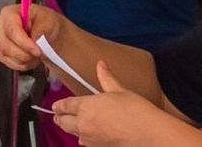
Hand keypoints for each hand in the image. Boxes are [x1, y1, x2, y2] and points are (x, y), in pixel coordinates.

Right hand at [0, 3, 68, 72]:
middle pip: (6, 45)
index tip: (37, 51)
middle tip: (40, 53)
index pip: (11, 30)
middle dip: (25, 53)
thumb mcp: (48, 20)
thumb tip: (33, 41)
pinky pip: (10, 64)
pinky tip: (31, 58)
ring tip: (37, 54)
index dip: (24, 43)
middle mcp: (0, 27)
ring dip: (26, 59)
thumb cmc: (46, 23)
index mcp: (9, 13)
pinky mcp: (2, 54)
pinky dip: (23, 64)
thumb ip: (40, 28)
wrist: (47, 33)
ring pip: (8, 56)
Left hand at [52, 62, 196, 146]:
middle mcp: (83, 123)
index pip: (65, 105)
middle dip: (59, 117)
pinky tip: (84, 136)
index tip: (54, 106)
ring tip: (68, 124)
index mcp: (86, 106)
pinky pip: (82, 142)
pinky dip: (81, 138)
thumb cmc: (135, 110)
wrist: (147, 134)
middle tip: (57, 115)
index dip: (58, 105)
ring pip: (71, 132)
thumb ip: (106, 78)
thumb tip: (100, 64)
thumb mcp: (120, 90)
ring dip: (68, 127)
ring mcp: (88, 138)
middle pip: (62, 121)